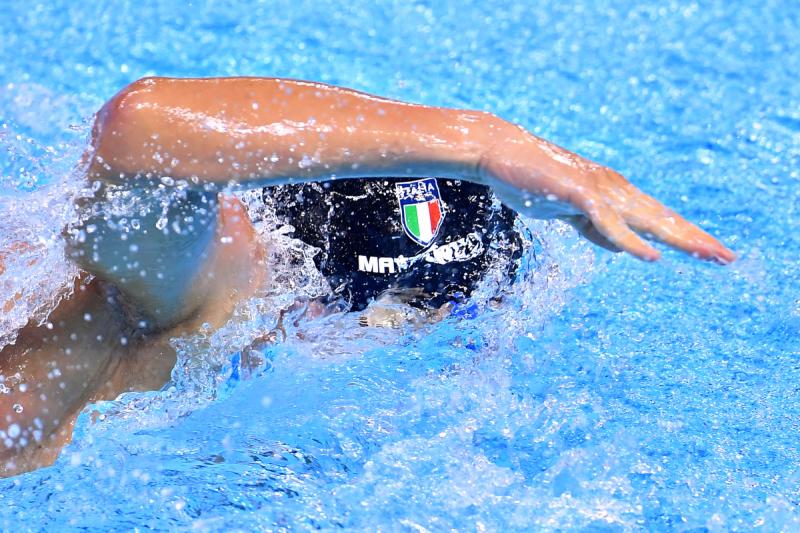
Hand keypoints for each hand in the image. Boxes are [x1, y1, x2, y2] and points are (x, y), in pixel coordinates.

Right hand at [481, 128, 734, 263]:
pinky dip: (629, 240)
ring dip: (677, 238)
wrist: (500, 151)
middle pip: (662, 218)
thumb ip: (594, 227)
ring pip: (645, 219)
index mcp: (613, 194)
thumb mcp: (568, 211)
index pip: (657, 218)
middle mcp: (614, 189)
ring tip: (706, 255)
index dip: (685, 235)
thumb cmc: (530, 179)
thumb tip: (621, 247)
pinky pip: (607, 223)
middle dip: (695, 239)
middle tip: (727, 258)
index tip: (711, 253)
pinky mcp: (577, 193)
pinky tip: (650, 256)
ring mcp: (597, 189)